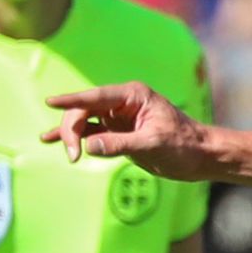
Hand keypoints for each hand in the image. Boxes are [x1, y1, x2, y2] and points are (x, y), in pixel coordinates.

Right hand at [44, 84, 216, 180]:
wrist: (201, 157)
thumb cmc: (183, 146)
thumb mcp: (152, 144)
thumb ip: (120, 144)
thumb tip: (88, 145)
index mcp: (133, 96)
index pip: (95, 96)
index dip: (71, 100)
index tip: (50, 101)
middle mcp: (123, 103)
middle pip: (84, 110)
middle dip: (72, 129)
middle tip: (73, 155)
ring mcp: (118, 117)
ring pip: (83, 121)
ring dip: (68, 134)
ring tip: (59, 149)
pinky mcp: (118, 133)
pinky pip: (89, 133)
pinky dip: (73, 137)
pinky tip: (50, 141)